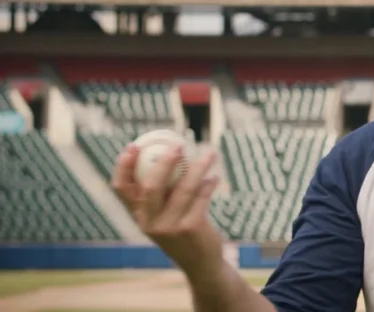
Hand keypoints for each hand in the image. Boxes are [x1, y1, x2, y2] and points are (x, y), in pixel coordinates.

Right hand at [111, 143, 223, 276]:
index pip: (121, 189)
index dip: (123, 166)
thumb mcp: (164, 216)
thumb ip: (162, 194)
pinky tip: (214, 177)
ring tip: (209, 153)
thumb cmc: (181, 232)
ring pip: (183, 188)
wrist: (200, 264)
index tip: (133, 146)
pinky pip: (200, 197)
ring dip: (198, 167)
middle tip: (177, 146)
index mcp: (139, 216)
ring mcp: (170, 226)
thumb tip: (170, 155)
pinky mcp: (191, 228)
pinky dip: (208, 184)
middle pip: (150, 186)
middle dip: (164, 162)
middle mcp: (149, 222)